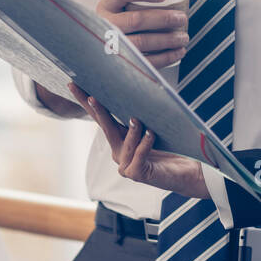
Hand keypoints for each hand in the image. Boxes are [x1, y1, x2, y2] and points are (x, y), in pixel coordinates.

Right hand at [69, 82, 207, 198]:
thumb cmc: (172, 149)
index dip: (86, 103)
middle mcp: (119, 152)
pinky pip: (139, 156)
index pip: (101, 118)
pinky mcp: (137, 174)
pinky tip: (151, 134)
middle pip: (106, 128)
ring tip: (137, 119)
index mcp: (120, 139)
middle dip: (98, 111)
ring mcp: (126, 165)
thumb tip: (138, 89)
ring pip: (124, 143)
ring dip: (131, 130)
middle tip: (92, 97)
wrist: (187, 174)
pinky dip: (145, 144)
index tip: (74, 85)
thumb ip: (143, 115)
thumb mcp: (154, 127)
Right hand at [97, 0, 188, 68]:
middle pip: (136, 19)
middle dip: (164, 19)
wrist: (104, 49)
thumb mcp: (120, 7)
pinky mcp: (122, 62)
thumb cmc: (120, 22)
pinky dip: (166, 57)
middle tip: (181, 18)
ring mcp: (112, 45)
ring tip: (183, 37)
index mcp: (106, 6)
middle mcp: (106, 25)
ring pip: (142, 41)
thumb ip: (138, 0)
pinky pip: (145, 61)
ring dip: (168, 39)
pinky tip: (178, 51)